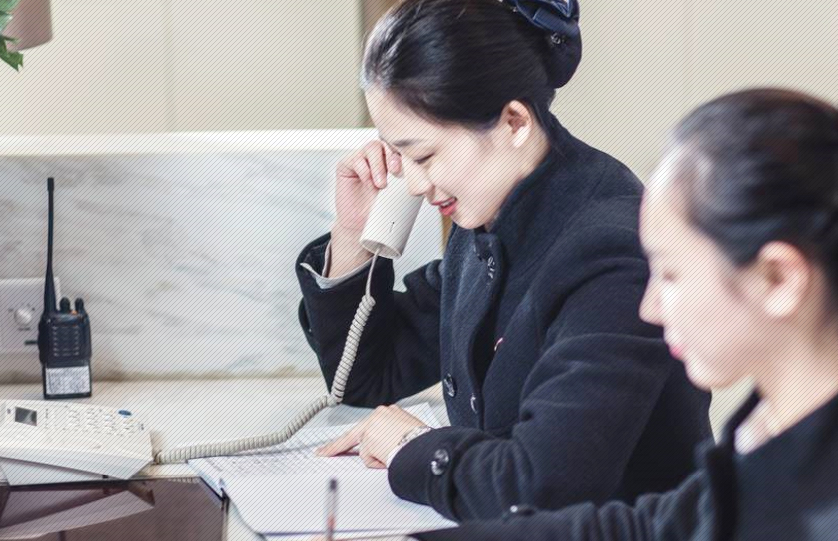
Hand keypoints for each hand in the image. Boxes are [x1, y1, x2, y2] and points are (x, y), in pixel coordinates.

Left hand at [316, 405, 427, 468]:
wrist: (422, 445)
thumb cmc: (421, 441)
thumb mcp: (407, 430)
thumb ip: (392, 434)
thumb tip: (386, 446)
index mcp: (389, 412)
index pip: (367, 425)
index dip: (347, 435)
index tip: (329, 442)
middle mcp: (378, 415)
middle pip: (355, 436)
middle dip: (336, 447)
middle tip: (319, 452)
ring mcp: (371, 426)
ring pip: (365, 450)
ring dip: (377, 458)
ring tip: (394, 455)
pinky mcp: (367, 438)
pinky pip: (367, 458)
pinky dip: (377, 462)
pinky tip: (388, 458)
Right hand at [329, 141, 402, 276]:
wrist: (360, 225)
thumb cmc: (380, 210)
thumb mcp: (399, 196)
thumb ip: (409, 184)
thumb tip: (427, 182)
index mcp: (391, 161)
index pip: (399, 148)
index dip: (405, 153)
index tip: (409, 166)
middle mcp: (376, 157)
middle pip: (386, 143)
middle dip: (393, 156)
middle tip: (396, 172)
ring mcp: (361, 159)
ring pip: (372, 147)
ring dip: (379, 165)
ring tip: (381, 184)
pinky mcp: (346, 165)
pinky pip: (356, 159)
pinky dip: (364, 170)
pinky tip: (369, 183)